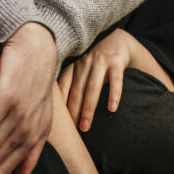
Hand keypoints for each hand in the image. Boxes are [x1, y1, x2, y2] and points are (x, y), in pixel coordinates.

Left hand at [58, 29, 173, 131]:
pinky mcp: (116, 61)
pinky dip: (114, 94)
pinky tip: (112, 108)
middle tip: (70, 132)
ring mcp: (100, 61)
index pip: (63, 87)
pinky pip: (115, 79)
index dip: (60, 106)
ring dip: (88, 108)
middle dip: (73, 112)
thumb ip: (70, 84)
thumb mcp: (81, 68)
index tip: (57, 124)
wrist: (117, 41)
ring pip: (92, 87)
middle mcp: (84, 62)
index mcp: (73, 66)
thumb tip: (56, 111)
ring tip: (85, 126)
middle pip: (76, 91)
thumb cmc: (95, 62)